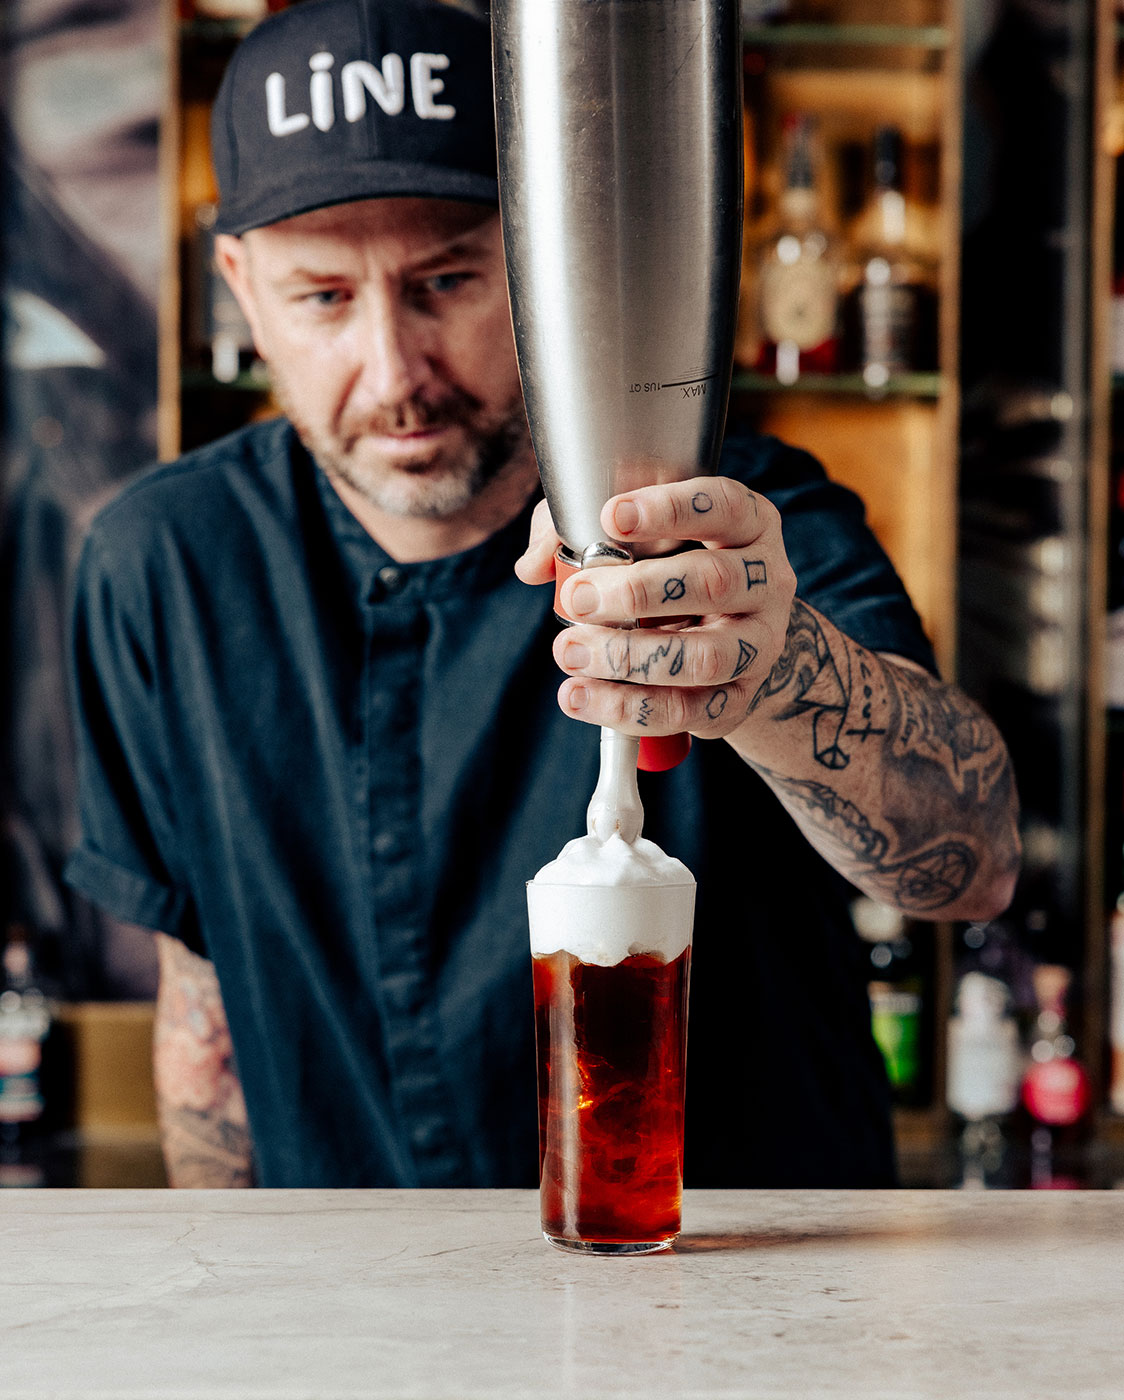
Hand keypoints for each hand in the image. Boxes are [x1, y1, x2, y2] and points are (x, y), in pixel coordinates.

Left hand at [515, 477, 796, 738]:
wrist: (731, 639)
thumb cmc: (671, 568)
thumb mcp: (632, 534)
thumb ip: (574, 531)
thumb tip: (533, 565)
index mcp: (748, 524)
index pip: (721, 505)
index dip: (669, 509)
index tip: (610, 517)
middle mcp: (767, 582)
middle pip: (713, 582)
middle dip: (636, 591)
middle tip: (576, 598)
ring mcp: (760, 645)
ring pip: (705, 657)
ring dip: (628, 657)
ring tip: (569, 652)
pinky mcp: (741, 699)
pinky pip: (689, 711)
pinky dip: (629, 709)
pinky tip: (581, 697)